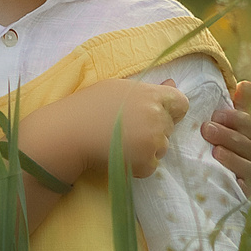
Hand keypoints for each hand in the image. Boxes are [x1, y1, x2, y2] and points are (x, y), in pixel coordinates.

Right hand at [25, 77, 189, 181]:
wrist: (69, 133)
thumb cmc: (89, 106)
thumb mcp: (119, 88)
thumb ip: (149, 89)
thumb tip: (172, 85)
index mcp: (152, 95)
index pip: (181, 103)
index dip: (170, 110)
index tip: (154, 114)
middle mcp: (157, 117)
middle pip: (170, 127)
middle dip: (154, 130)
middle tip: (128, 129)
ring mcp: (153, 141)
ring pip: (161, 148)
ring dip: (147, 148)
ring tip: (121, 142)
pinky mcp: (145, 162)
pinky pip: (151, 165)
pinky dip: (138, 165)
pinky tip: (120, 155)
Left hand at [202, 79, 250, 193]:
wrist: (212, 186)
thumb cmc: (222, 148)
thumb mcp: (227, 127)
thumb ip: (238, 107)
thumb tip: (246, 84)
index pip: (249, 124)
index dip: (236, 118)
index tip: (216, 114)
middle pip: (248, 143)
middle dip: (228, 135)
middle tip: (206, 129)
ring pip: (250, 165)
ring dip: (232, 157)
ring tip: (215, 151)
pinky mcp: (248, 194)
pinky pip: (247, 188)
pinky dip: (240, 182)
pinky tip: (230, 178)